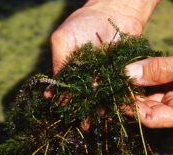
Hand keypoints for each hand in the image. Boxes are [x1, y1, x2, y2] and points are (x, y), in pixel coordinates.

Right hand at [46, 0, 159, 130]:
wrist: (113, 11)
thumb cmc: (82, 23)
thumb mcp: (63, 40)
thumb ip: (59, 63)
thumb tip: (51, 92)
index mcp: (71, 72)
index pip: (66, 92)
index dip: (66, 104)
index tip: (67, 115)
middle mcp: (87, 78)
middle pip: (85, 99)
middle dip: (84, 112)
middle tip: (85, 126)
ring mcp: (104, 77)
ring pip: (102, 97)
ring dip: (101, 108)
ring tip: (100, 119)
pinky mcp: (121, 74)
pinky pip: (119, 88)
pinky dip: (118, 98)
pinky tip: (117, 106)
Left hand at [124, 19, 172, 127]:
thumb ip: (159, 70)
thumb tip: (129, 74)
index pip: (153, 118)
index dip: (133, 110)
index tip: (116, 97)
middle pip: (149, 107)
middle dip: (131, 98)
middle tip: (113, 87)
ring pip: (152, 92)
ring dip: (137, 85)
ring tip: (119, 78)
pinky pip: (158, 79)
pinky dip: (146, 75)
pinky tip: (133, 70)